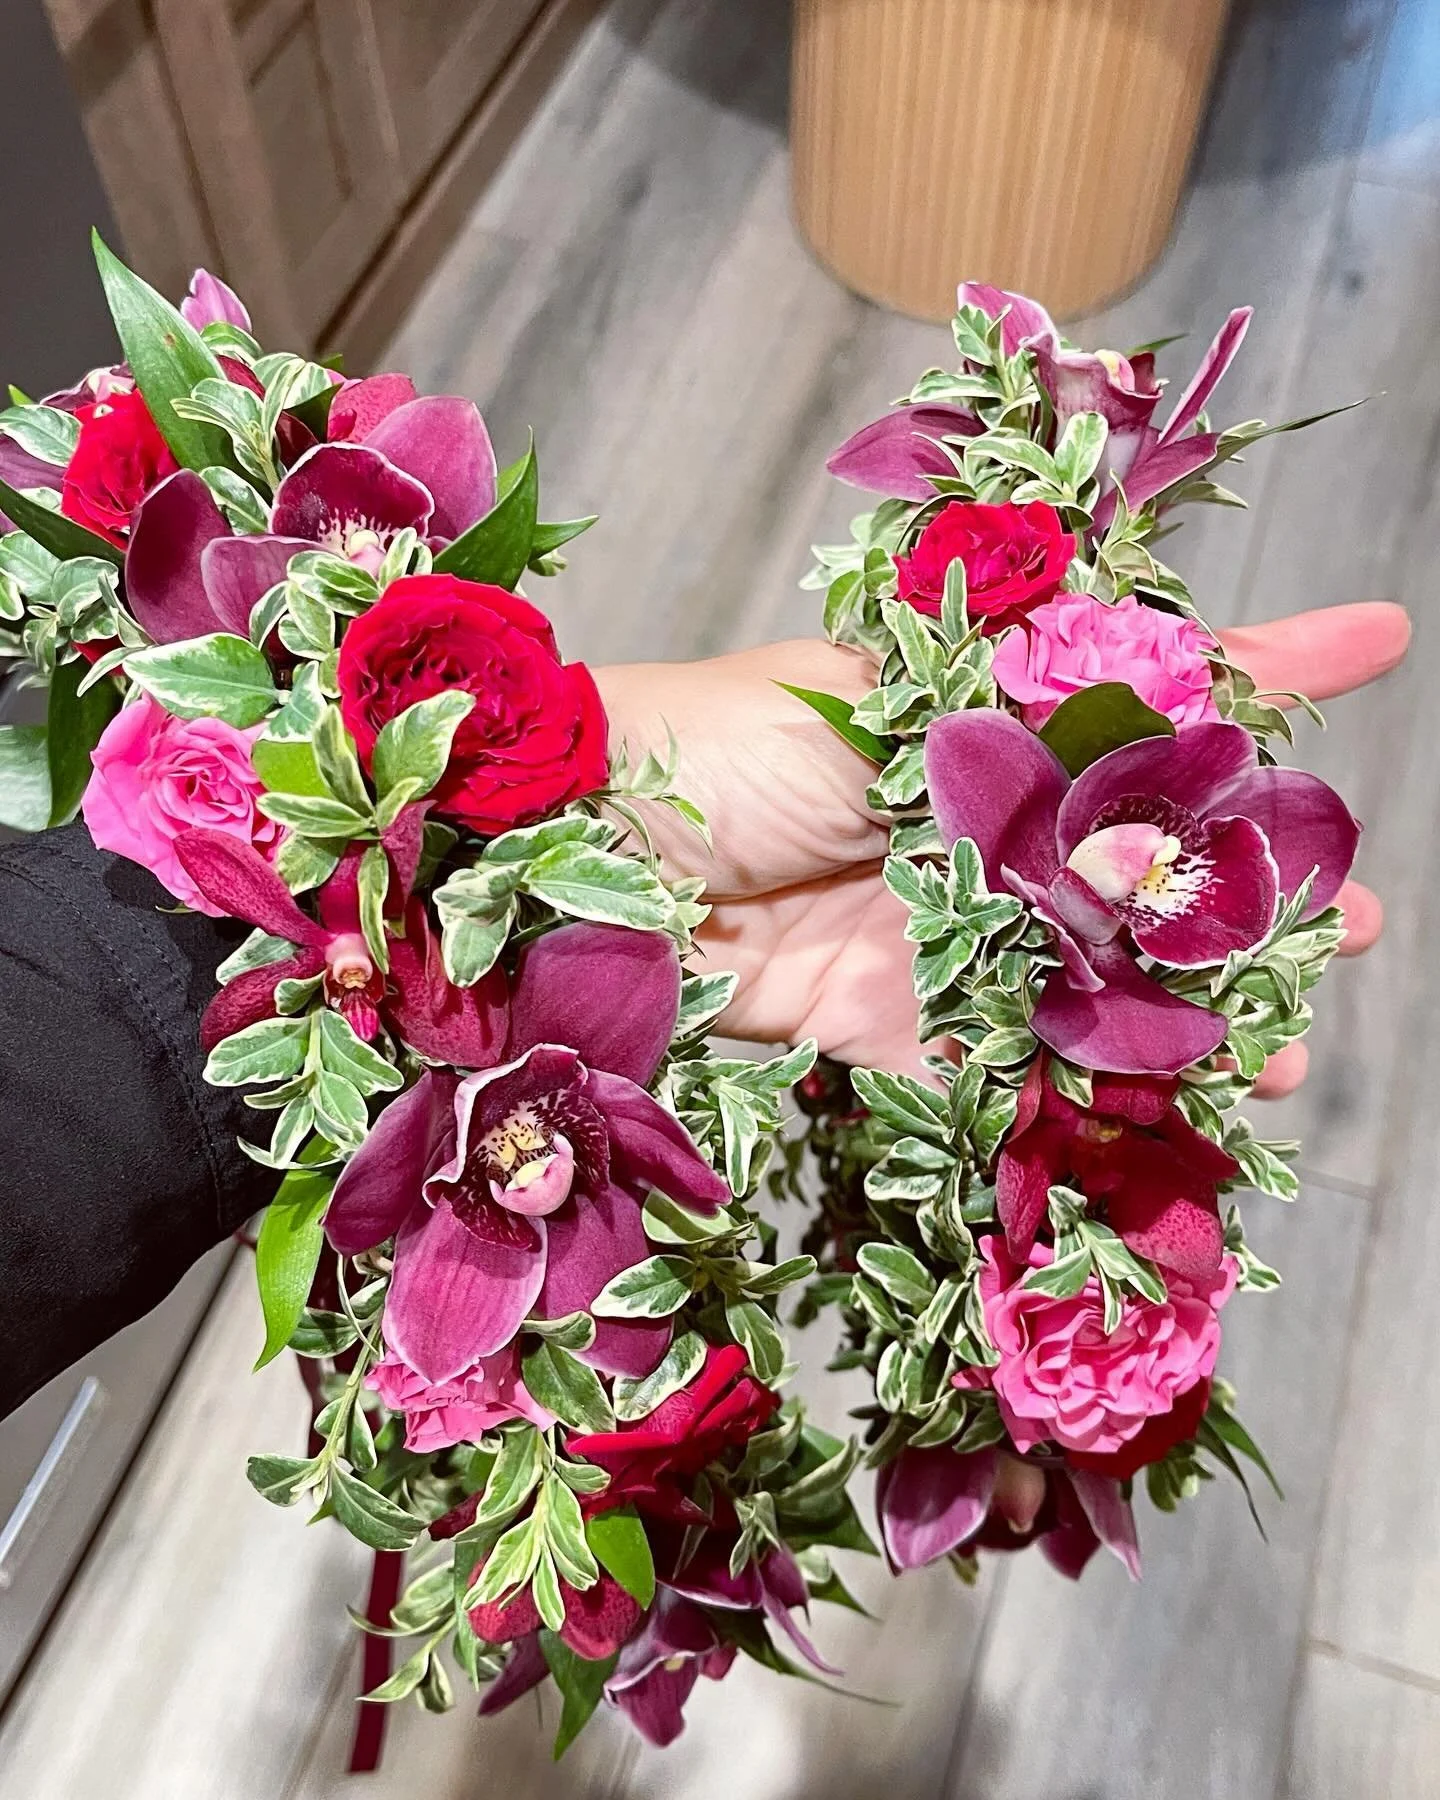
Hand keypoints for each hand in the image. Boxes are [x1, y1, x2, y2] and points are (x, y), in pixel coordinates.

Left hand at [595, 602, 1409, 1090]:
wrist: (572, 857)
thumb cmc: (716, 746)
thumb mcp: (880, 707)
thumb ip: (1013, 722)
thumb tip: (1164, 688)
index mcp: (970, 723)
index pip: (1140, 691)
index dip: (1262, 671)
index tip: (1379, 639)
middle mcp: (967, 826)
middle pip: (1134, 859)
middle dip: (1247, 890)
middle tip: (1356, 925)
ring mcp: (933, 929)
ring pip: (1087, 976)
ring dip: (1187, 1013)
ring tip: (1285, 1046)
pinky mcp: (880, 1022)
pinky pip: (993, 1065)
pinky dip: (1070, 1093)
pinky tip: (1160, 1113)